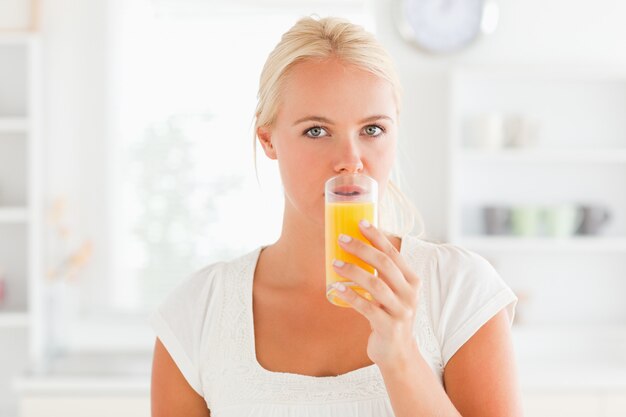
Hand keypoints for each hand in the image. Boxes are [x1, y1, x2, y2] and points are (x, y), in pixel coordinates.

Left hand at [332, 220, 421, 369]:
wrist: (398, 353)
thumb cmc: (390, 315)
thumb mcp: (393, 292)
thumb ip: (383, 274)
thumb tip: (357, 246)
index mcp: (412, 280)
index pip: (394, 252)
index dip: (377, 236)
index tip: (360, 223)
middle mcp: (410, 293)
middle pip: (384, 264)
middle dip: (361, 248)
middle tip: (341, 239)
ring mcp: (401, 311)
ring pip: (375, 284)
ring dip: (353, 271)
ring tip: (335, 263)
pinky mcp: (389, 326)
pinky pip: (367, 308)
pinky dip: (351, 296)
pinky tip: (337, 288)